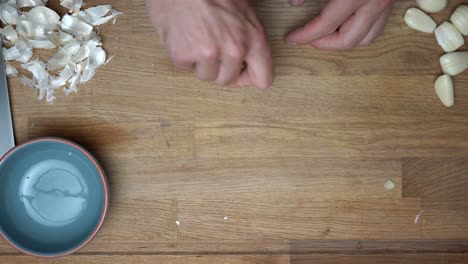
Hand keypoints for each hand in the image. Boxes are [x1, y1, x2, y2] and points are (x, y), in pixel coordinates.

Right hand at [147, 0, 274, 88]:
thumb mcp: (246, 10)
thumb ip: (250, 39)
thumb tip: (247, 63)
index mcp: (254, 39)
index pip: (263, 79)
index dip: (249, 78)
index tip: (240, 72)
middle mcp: (233, 50)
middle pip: (227, 80)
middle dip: (219, 68)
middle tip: (212, 47)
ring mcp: (207, 53)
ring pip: (205, 76)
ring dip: (200, 62)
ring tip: (197, 36)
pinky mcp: (182, 54)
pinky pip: (184, 67)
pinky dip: (182, 54)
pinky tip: (183, 33)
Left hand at [286, 0, 393, 49]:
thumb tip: (294, 3)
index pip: (326, 24)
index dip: (305, 34)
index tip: (292, 38)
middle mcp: (376, 1)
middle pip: (348, 39)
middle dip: (325, 44)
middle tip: (308, 39)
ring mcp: (388, 2)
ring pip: (367, 37)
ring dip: (344, 40)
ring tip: (326, 34)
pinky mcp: (393, 0)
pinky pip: (376, 25)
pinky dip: (360, 30)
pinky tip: (345, 23)